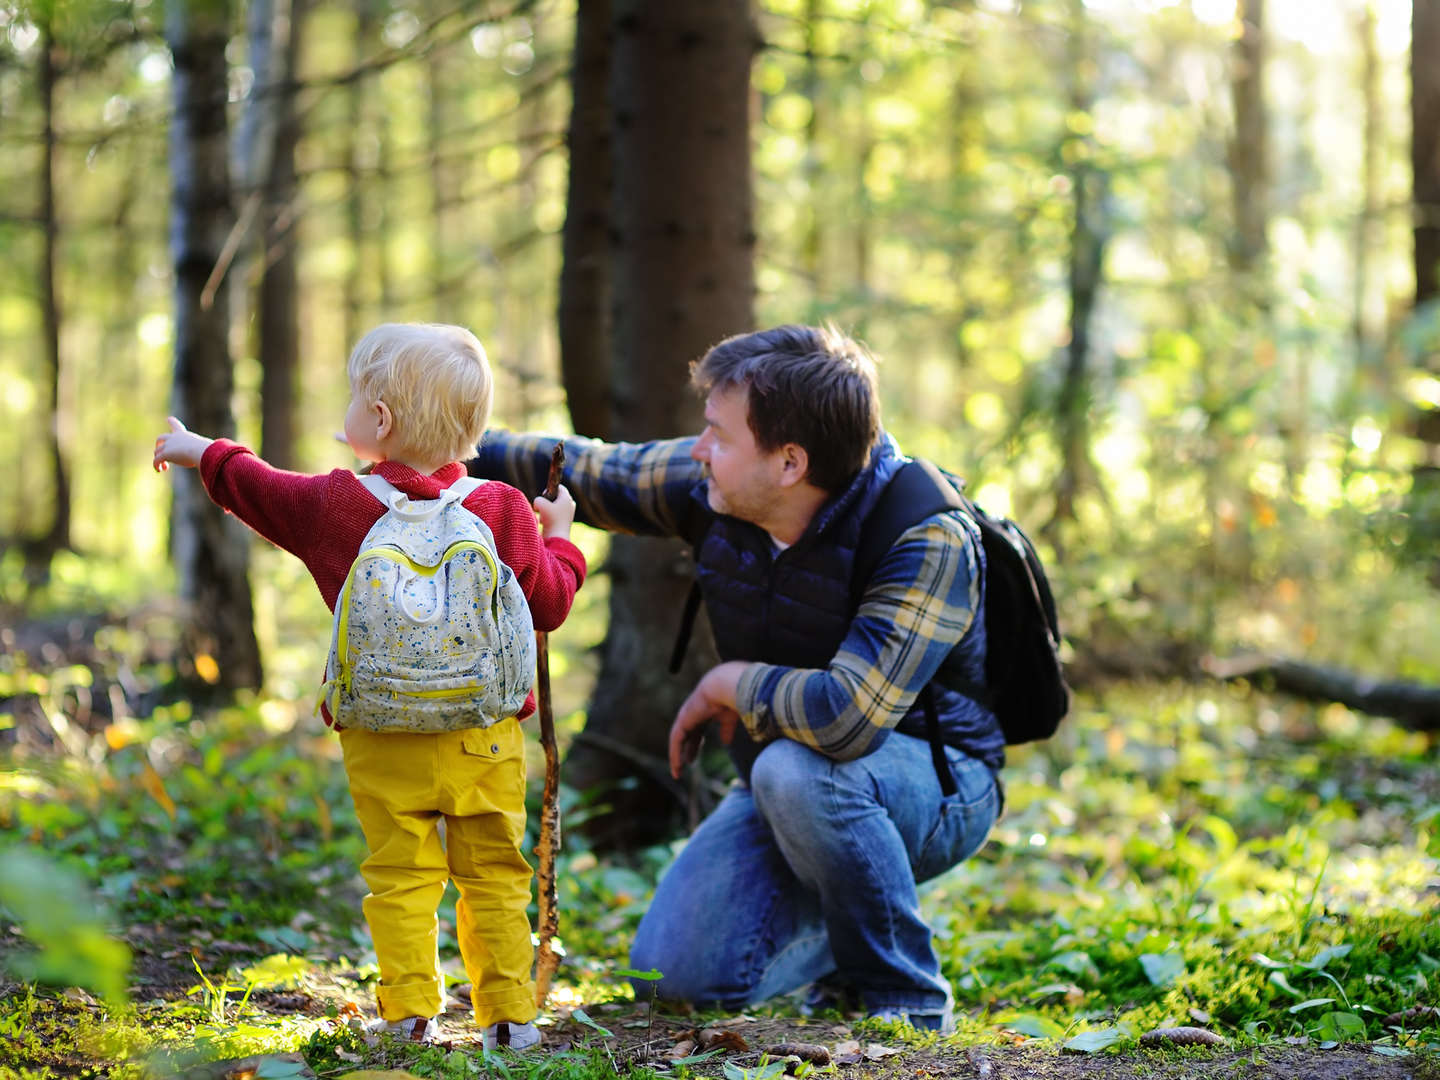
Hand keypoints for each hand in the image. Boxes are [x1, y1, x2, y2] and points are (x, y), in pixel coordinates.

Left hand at [153, 417, 213, 471]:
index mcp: (183, 434)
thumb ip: (206, 450)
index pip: (175, 424)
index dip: (171, 422)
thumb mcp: (205, 448)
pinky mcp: (164, 454)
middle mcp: (173, 438)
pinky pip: (156, 460)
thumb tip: (220, 454)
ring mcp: (167, 445)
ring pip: (157, 451)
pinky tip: (159, 470)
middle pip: (161, 438)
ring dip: (158, 459)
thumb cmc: (206, 450)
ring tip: (165, 467)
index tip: (168, 419)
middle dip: (159, 444)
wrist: (200, 451)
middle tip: (160, 452)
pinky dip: (156, 466)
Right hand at [534, 484, 575, 539]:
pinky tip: (546, 522)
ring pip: (555, 507)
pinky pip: (556, 515)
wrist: (557, 536)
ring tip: (544, 517)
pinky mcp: (565, 522)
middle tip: (543, 507)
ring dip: (547, 511)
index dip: (548, 490)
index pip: (559, 487)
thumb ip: (537, 499)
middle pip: (557, 497)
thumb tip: (538, 504)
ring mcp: (569, 514)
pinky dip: (549, 518)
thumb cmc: (550, 518)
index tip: (543, 497)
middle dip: (548, 502)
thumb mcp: (539, 503)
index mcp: (567, 498)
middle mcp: (570, 504)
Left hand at [668, 661, 747, 778]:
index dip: (696, 746)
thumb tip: (725, 743)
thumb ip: (726, 730)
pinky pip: (676, 742)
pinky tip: (677, 766)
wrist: (726, 686)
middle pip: (687, 737)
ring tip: (677, 772)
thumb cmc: (733, 697)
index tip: (694, 759)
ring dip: (677, 756)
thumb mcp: (729, 718)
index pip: (697, 732)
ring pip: (678, 741)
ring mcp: (686, 717)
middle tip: (687, 764)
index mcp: (705, 712)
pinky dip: (675, 754)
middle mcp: (693, 714)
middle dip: (687, 751)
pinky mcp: (683, 722)